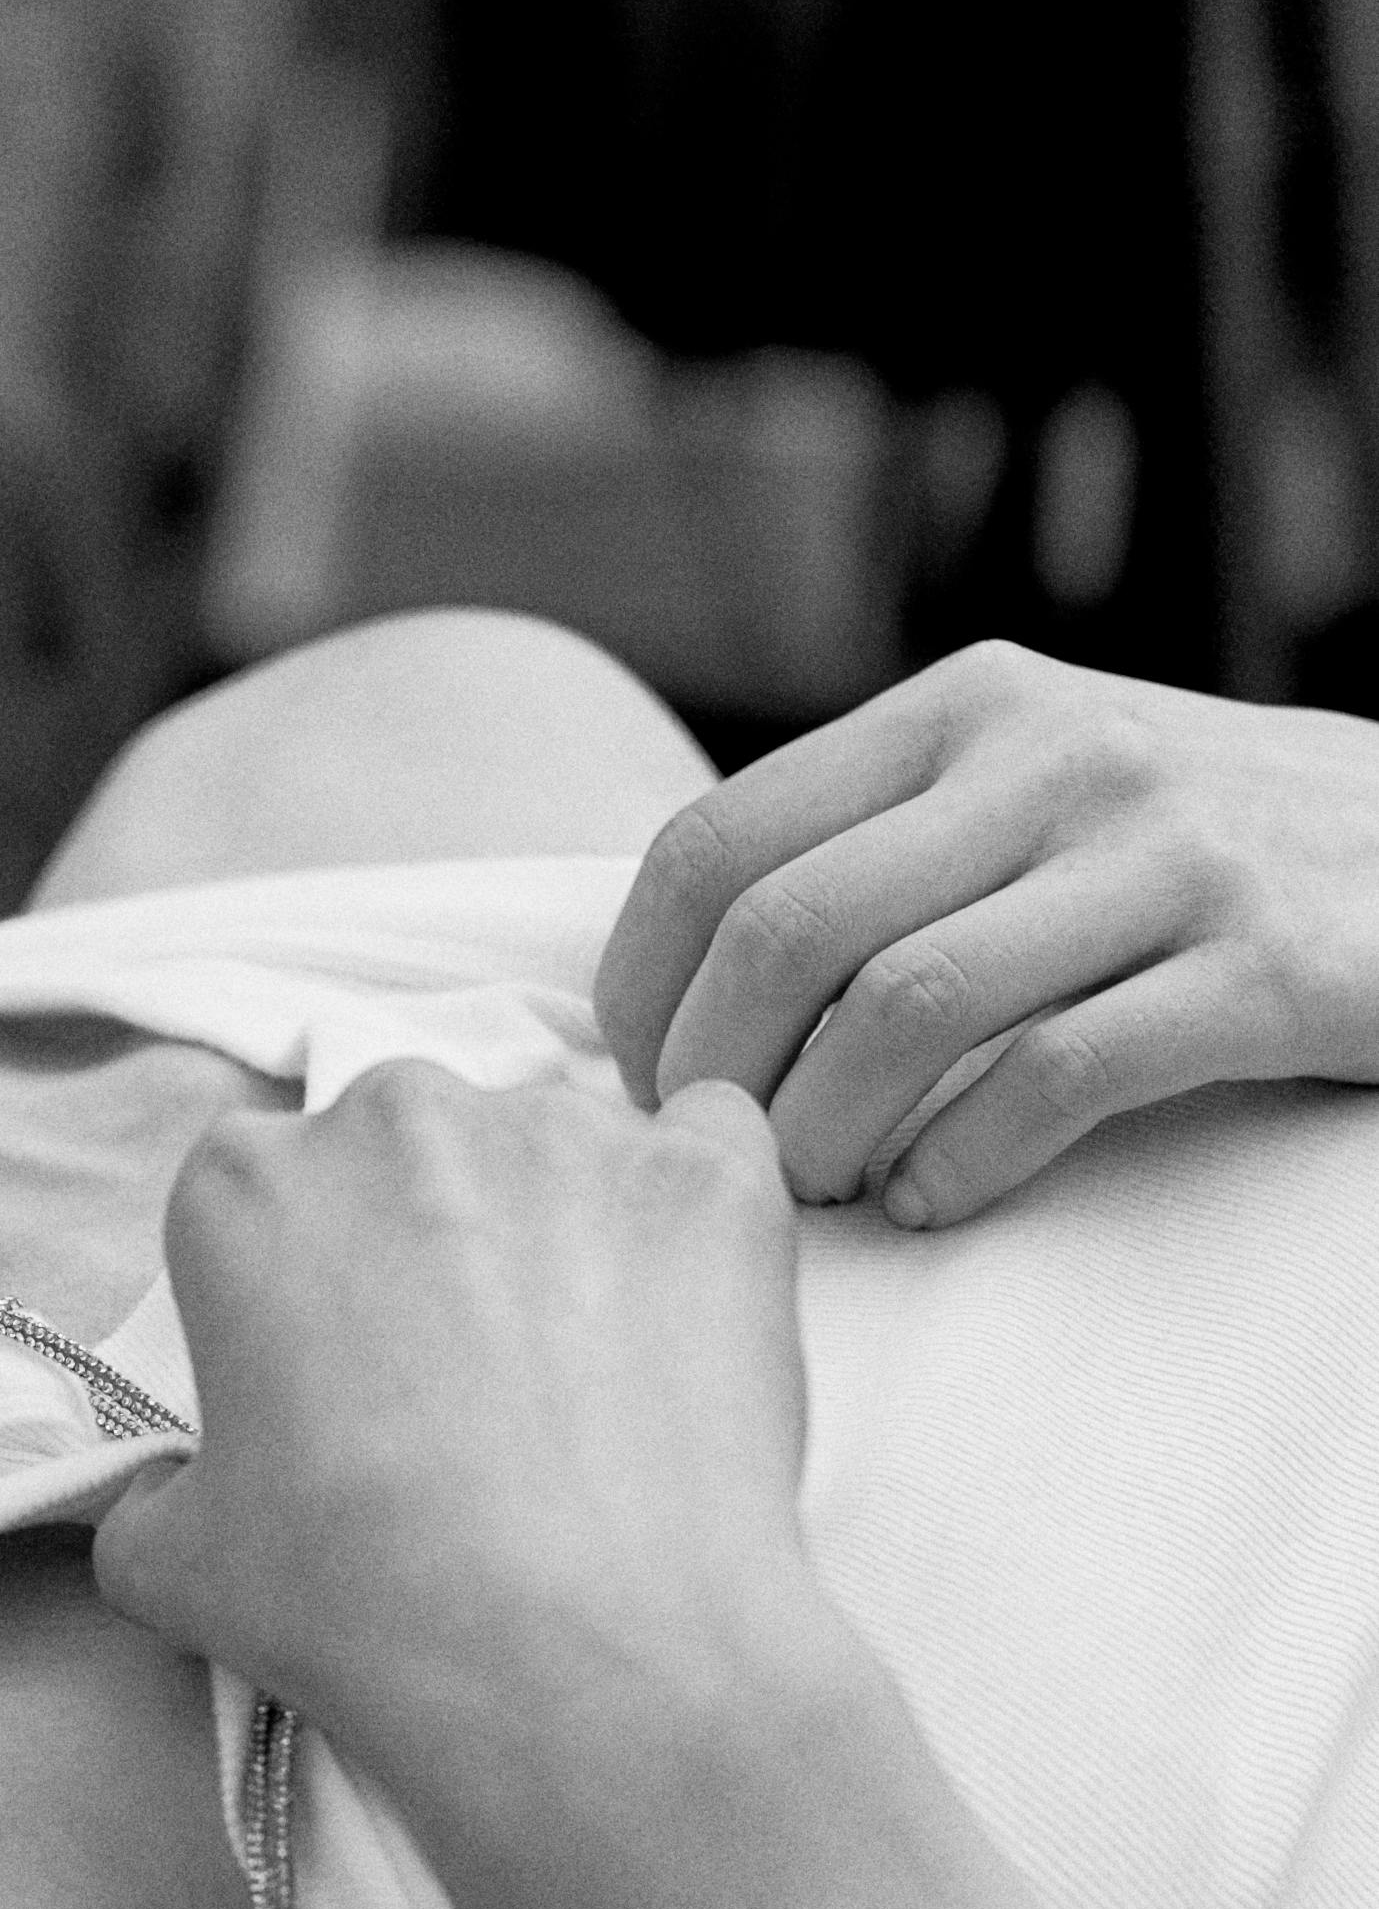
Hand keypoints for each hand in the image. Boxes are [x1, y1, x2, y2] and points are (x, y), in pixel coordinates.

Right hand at [94, 1067, 823, 1857]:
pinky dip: (695, 1214)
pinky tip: (687, 1321)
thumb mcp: (177, 1566)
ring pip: (555, 1149)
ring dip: (561, 1230)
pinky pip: (708, 1147)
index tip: (337, 1380)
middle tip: (464, 1385)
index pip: (259, 1196)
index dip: (297, 1291)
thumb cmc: (363, 1603)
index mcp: (244, 1186)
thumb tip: (165, 1496)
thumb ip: (149, 1497)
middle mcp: (399, 1115)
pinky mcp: (710, 1176)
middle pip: (407, 1149)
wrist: (583, 1658)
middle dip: (429, 1240)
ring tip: (588, 1381)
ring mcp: (567, 1131)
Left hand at [596, 647, 1378, 1226]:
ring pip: (906, 1007)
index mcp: (968, 707)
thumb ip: (888, 841)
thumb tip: (681, 976)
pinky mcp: (1265, 964)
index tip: (645, 1088)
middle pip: (788, 931)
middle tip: (716, 1166)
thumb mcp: (1040, 782)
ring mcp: (1167, 853)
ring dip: (823, 1133)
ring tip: (817, 1194)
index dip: (642, 987)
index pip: (718, 842)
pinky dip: (963, 1162)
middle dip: (716, 1076)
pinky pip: (1059, 1075)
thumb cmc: (1202, 847)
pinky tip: (931, 1202)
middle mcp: (1055, 756)